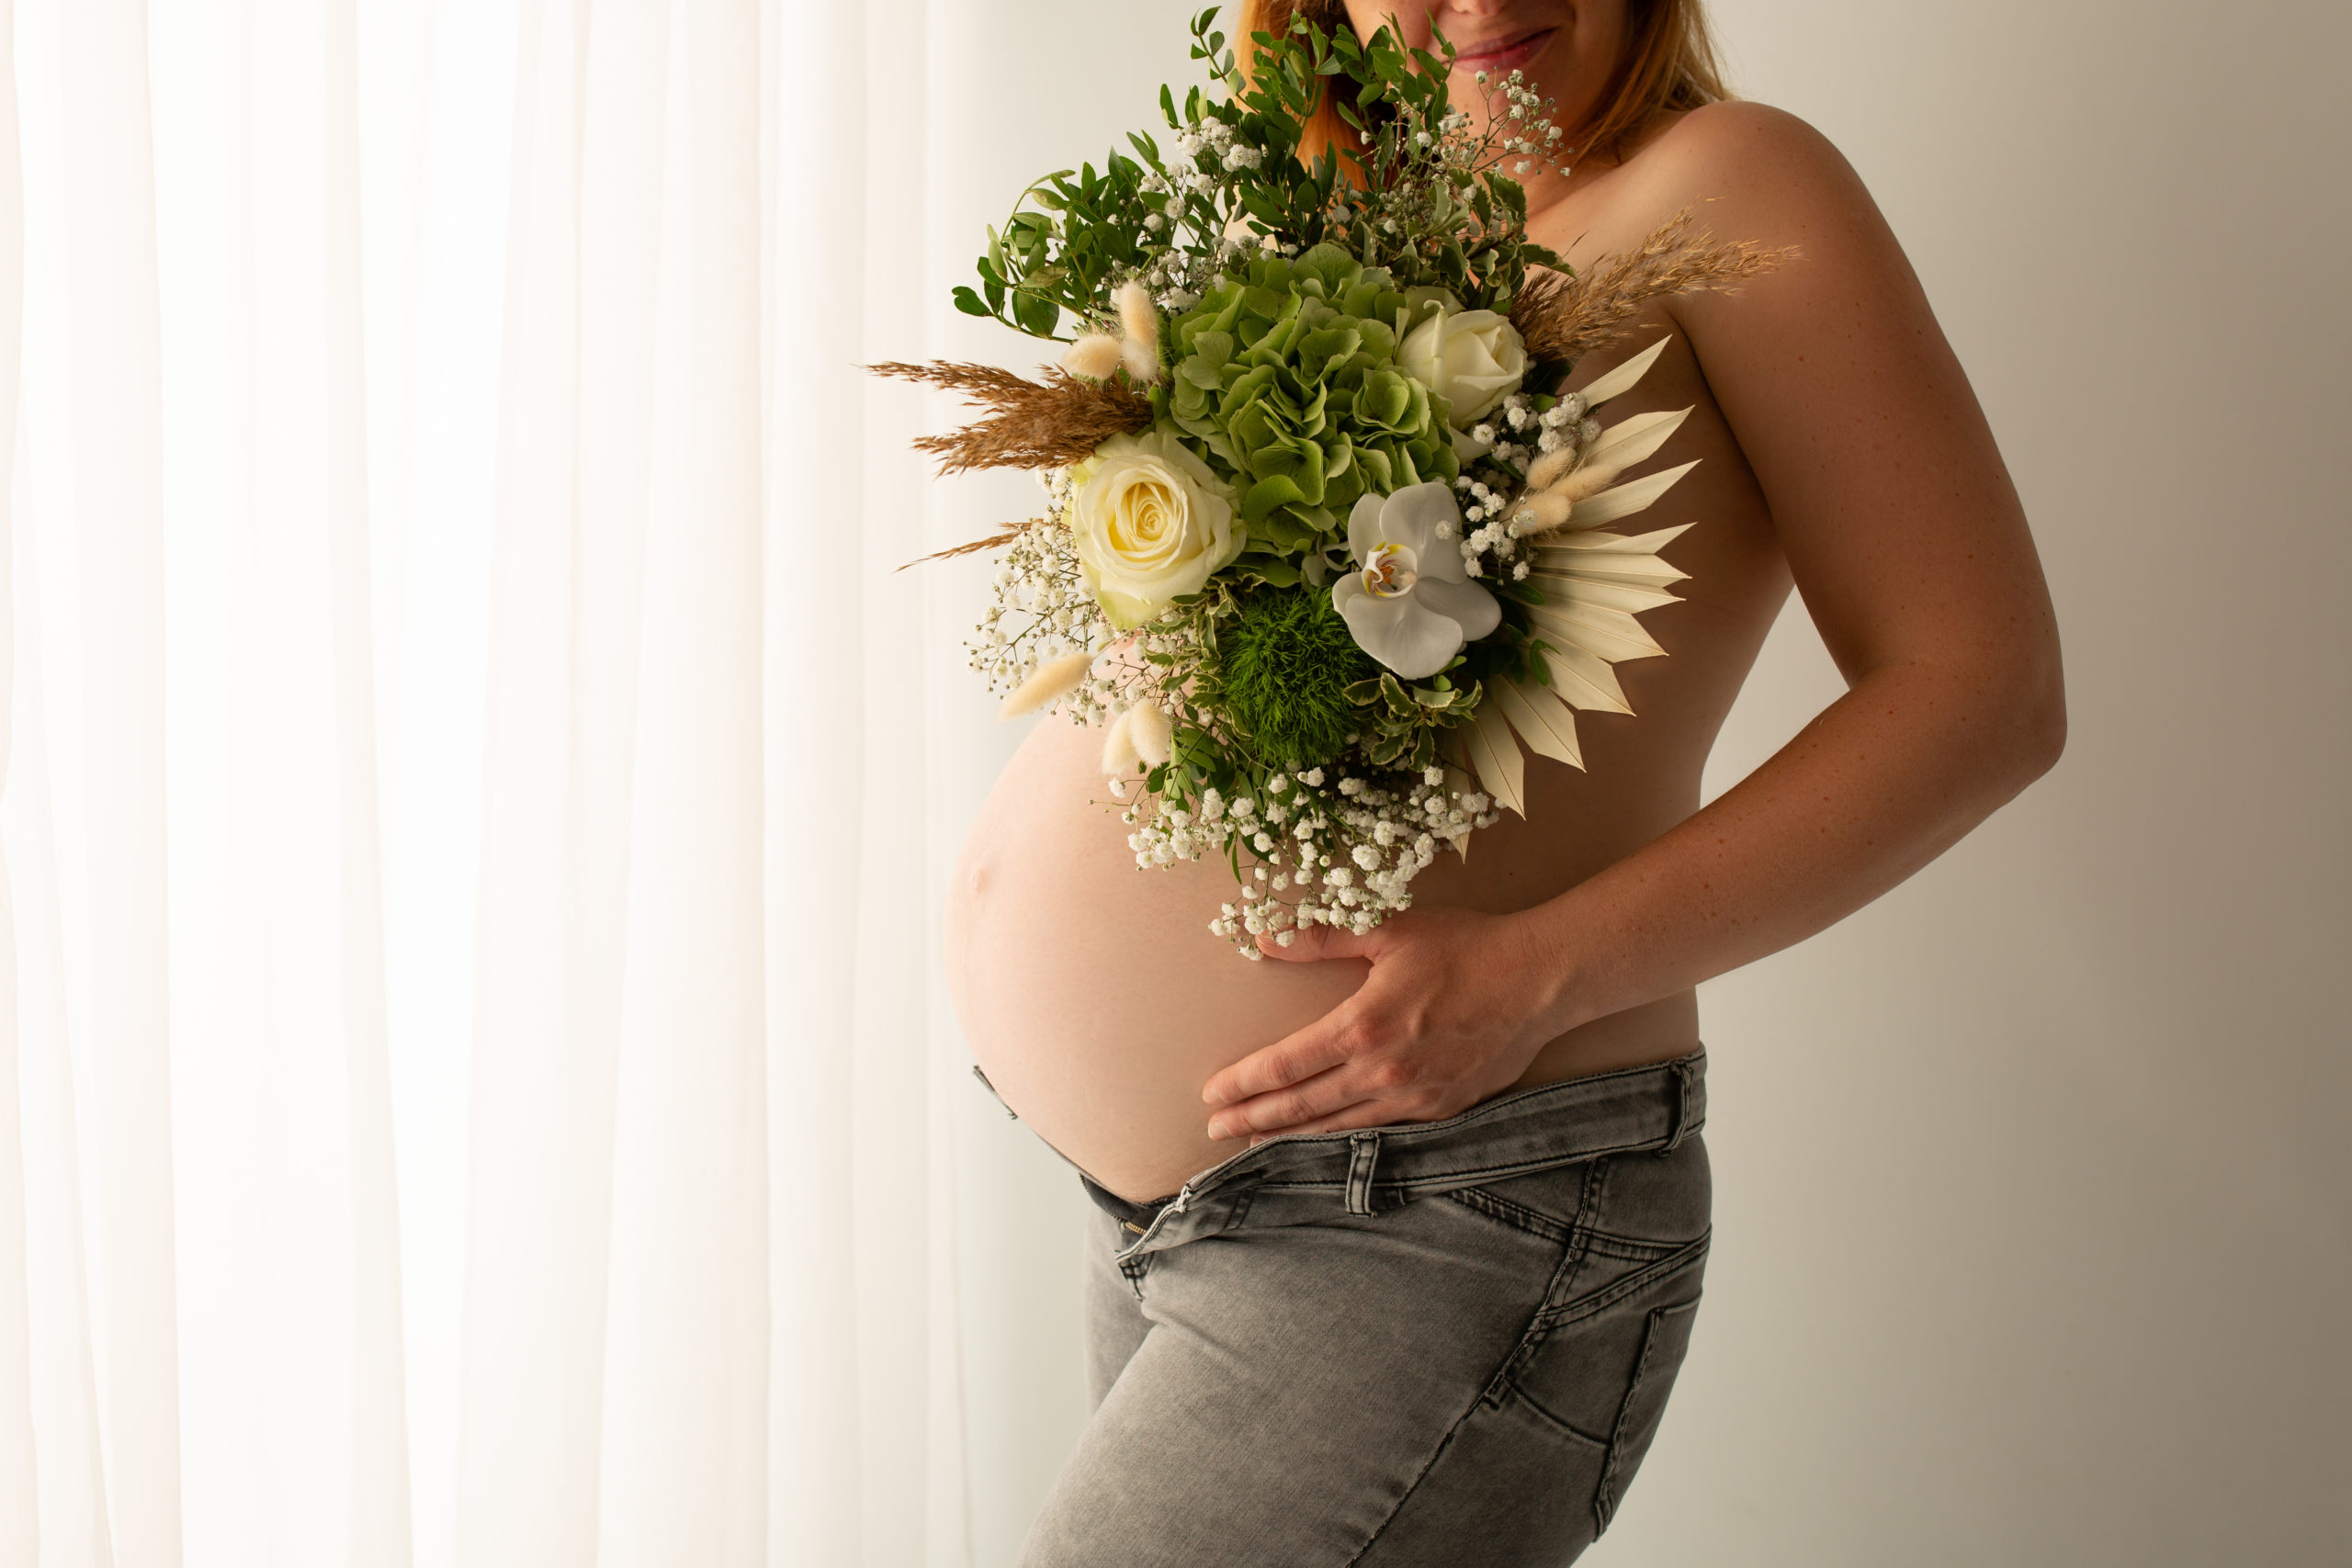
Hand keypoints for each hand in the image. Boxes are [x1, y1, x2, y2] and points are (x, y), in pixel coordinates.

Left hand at [1201, 904, 1569, 1143]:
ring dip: (1290, 1138)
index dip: (1243, 1082)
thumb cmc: (1465, 947)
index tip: (1211, 1094)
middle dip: (1252, 1120)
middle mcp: (1383, 1073)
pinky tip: (1324, 1142)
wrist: (1540, 980)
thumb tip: (1266, 937)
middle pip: (1301, 1107)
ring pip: (1337, 1128)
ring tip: (1254, 1145)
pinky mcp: (1441, 1110)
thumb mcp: (1389, 930)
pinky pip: (1379, 1132)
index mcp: (1362, 1027)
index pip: (1284, 1065)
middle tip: (1215, 1131)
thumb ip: (1322, 937)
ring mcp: (1414, 1098)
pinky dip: (1342, 1140)